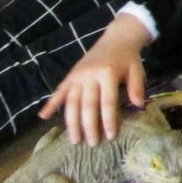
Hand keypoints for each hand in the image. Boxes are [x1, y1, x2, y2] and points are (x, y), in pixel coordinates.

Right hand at [38, 14, 151, 145]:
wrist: (116, 38)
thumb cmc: (128, 58)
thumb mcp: (137, 70)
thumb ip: (137, 87)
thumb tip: (138, 106)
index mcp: (107, 73)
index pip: (107, 101)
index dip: (108, 119)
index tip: (110, 136)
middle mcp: (89, 75)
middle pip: (87, 104)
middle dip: (89, 126)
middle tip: (92, 144)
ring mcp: (77, 76)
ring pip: (72, 102)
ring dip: (72, 122)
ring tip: (75, 140)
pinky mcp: (70, 76)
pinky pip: (59, 91)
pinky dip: (50, 104)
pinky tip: (43, 117)